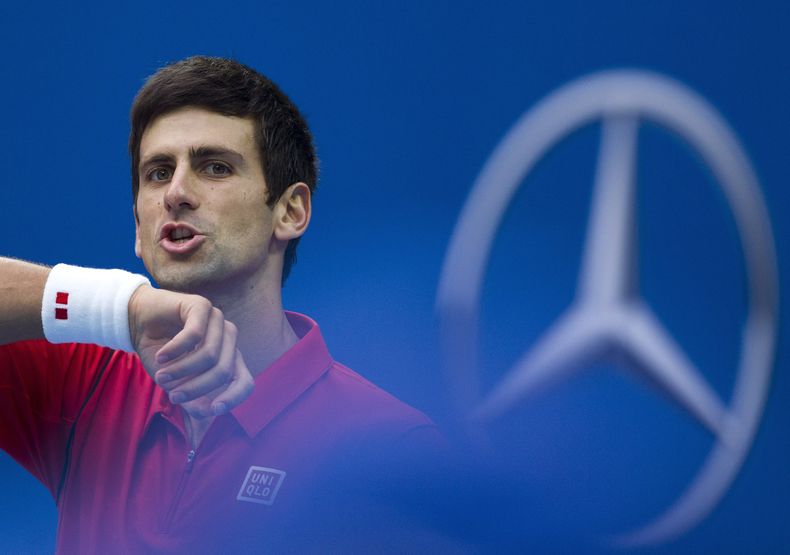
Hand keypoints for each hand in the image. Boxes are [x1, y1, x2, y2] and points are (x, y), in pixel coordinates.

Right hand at [128, 285, 253, 416]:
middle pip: (224, 371)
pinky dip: (175, 350)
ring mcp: (218, 320)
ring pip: (210, 355)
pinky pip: (194, 335)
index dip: (234, 397)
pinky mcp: (201, 306)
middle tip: (174, 396)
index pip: (245, 381)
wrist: (137, 322)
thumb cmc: (161, 354)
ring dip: (182, 370)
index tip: (213, 409)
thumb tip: (206, 414)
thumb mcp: (176, 382)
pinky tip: (161, 355)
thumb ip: (192, 399)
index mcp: (229, 357)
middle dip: (197, 388)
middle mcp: (228, 338)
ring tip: (161, 377)